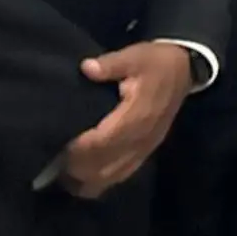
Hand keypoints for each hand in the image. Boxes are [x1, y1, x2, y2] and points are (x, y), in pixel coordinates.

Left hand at [59, 43, 192, 197]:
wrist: (182, 70)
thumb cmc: (155, 63)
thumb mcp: (135, 56)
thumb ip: (111, 64)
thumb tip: (87, 68)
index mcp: (138, 115)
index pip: (104, 142)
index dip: (79, 149)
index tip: (58, 143)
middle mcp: (141, 137)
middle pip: (103, 166)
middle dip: (76, 167)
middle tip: (54, 157)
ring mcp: (144, 148)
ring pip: (110, 177)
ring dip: (85, 177)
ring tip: (65, 168)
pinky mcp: (145, 152)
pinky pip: (120, 176)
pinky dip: (100, 180)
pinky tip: (84, 173)